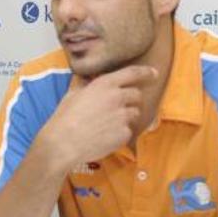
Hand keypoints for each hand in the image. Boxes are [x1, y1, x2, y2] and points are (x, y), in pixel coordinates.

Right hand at [33, 65, 156, 171]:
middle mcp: (117, 98)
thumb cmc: (64, 118)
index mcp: (104, 84)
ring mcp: (123, 116)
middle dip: (131, 100)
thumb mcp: (72, 95)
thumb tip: (87, 80)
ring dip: (126, 117)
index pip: (132, 73)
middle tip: (118, 107)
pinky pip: (128, 131)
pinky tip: (105, 136)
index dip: (146, 72)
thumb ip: (84, 85)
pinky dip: (120, 133)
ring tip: (108, 125)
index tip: (154, 73)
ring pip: (134, 114)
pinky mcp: (125, 134)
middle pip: (137, 95)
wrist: (64, 143)